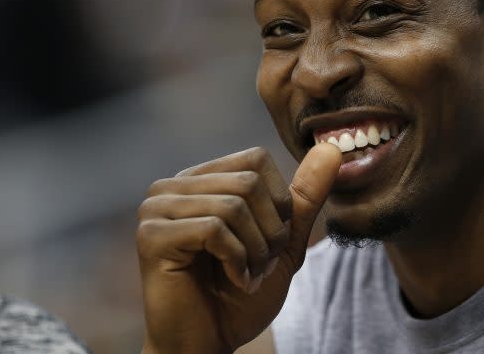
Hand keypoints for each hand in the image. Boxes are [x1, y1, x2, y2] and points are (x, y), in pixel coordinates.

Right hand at [137, 144, 340, 353]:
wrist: (208, 345)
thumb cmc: (241, 295)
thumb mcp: (284, 241)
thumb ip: (304, 196)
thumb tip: (331, 149)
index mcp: (200, 180)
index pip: (256, 159)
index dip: (278, 203)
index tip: (270, 243)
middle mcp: (172, 187)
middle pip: (248, 182)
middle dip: (269, 232)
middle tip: (260, 265)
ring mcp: (156, 209)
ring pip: (233, 205)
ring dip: (255, 251)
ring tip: (247, 275)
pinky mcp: (152, 236)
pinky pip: (215, 229)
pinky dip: (237, 261)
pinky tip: (235, 280)